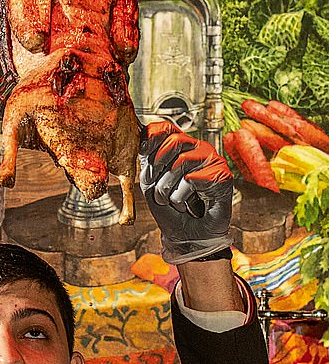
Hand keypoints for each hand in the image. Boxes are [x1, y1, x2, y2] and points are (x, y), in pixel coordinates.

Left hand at [139, 121, 232, 264]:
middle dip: (157, 168)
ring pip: (181, 161)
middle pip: (173, 141)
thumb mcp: (150, 183)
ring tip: (173, 201)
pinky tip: (188, 205)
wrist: (185, 235)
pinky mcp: (222, 175)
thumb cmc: (169, 209)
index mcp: (180, 147)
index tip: (143, 152)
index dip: (152, 137)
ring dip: (168, 188)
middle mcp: (197, 149)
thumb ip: (147, 161)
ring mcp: (212, 160)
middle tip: (158, 189)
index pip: (166, 128)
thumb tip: (140, 139)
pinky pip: (192, 179)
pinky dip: (182, 197)